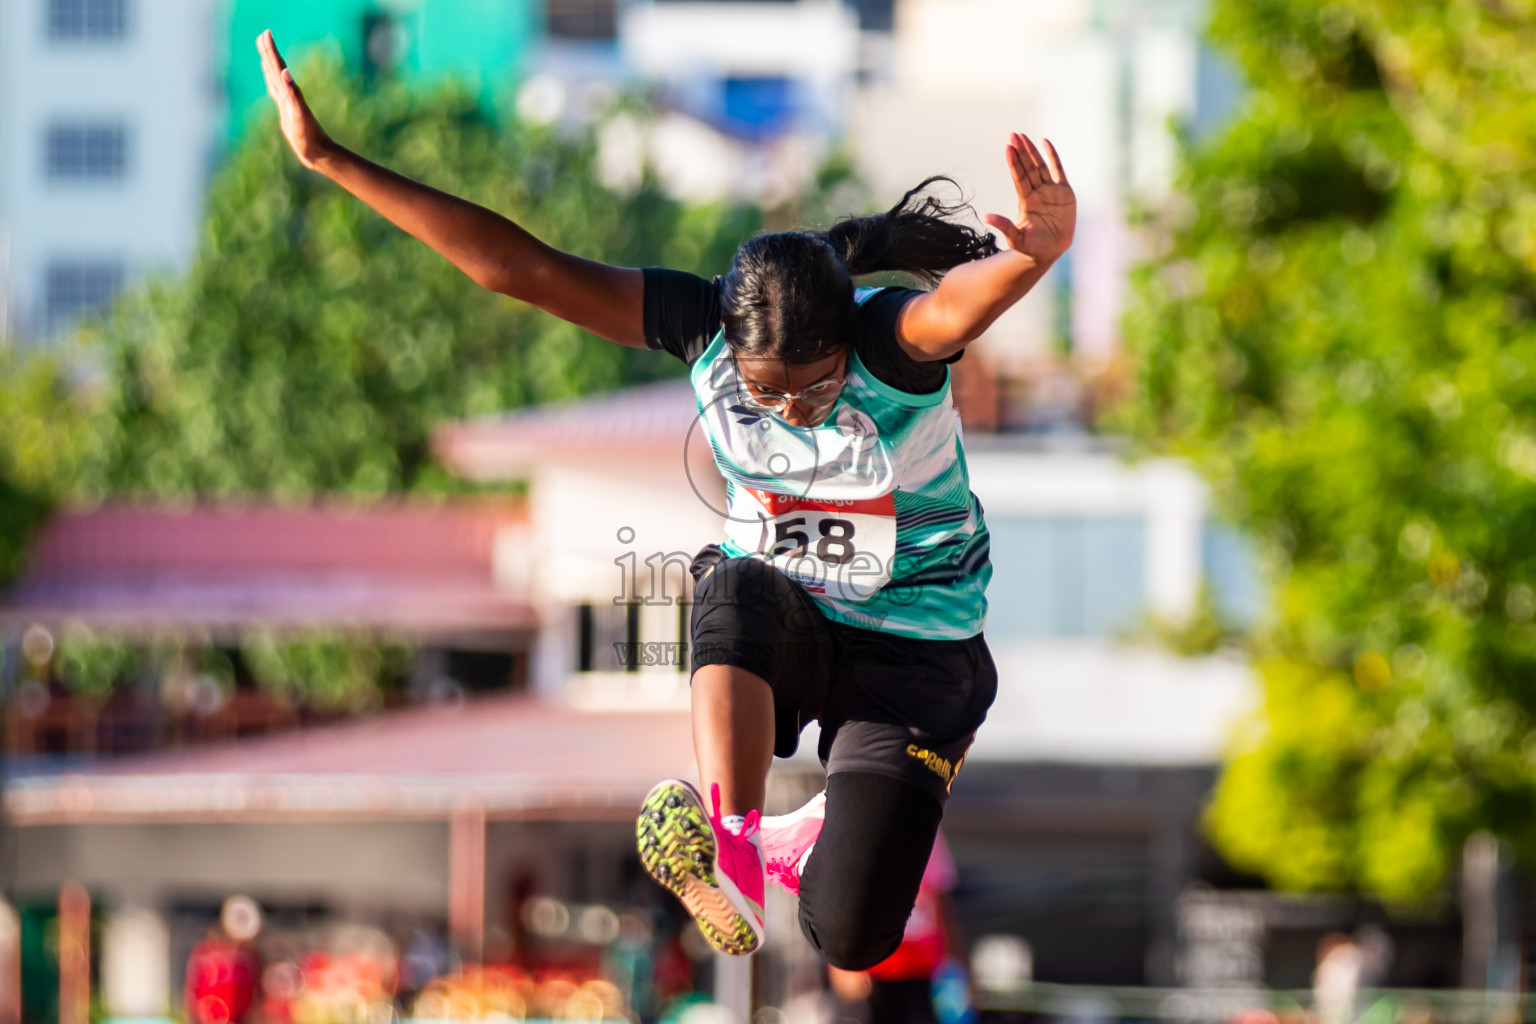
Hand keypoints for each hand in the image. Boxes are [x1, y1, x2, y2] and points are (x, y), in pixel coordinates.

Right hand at [256, 30, 333, 170]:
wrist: (318, 152)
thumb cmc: (309, 136)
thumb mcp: (299, 115)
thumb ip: (292, 93)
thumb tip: (285, 72)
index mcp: (290, 93)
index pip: (277, 67)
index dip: (271, 51)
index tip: (266, 33)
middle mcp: (289, 95)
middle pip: (276, 68)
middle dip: (269, 52)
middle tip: (263, 35)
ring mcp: (288, 103)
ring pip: (275, 78)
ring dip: (269, 64)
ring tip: (265, 52)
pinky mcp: (287, 112)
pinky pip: (277, 92)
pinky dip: (272, 82)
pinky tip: (273, 79)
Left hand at [983, 133, 1074, 262]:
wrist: (1051, 252)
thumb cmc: (1032, 247)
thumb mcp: (1016, 238)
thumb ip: (1004, 226)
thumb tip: (984, 217)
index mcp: (1026, 201)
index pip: (1018, 177)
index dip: (1013, 163)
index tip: (1007, 148)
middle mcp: (1037, 192)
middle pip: (1028, 168)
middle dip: (1020, 152)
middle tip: (1013, 135)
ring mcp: (1051, 191)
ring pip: (1040, 166)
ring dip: (1032, 151)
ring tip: (1023, 136)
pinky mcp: (1065, 192)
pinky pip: (1058, 170)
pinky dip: (1053, 157)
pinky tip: (1046, 142)